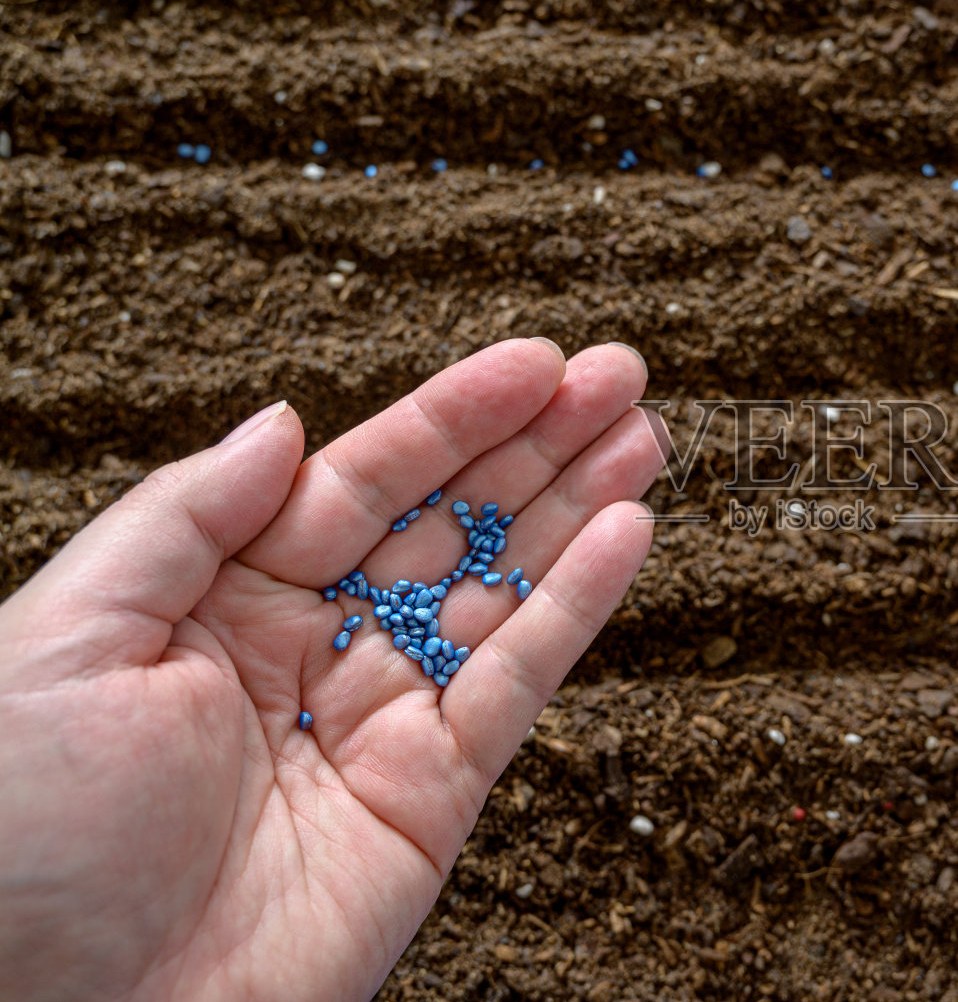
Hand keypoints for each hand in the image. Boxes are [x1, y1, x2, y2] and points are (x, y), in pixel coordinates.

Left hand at [0, 339, 663, 1001]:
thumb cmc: (17, 843)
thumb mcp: (60, 641)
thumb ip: (184, 518)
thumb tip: (283, 424)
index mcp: (215, 604)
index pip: (358, 483)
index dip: (451, 417)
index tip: (534, 362)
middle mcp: (307, 654)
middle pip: (446, 526)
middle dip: (536, 447)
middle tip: (618, 377)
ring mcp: (376, 727)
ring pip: (500, 595)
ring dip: (576, 511)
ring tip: (645, 437)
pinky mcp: (430, 802)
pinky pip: (516, 687)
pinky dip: (578, 610)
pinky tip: (625, 536)